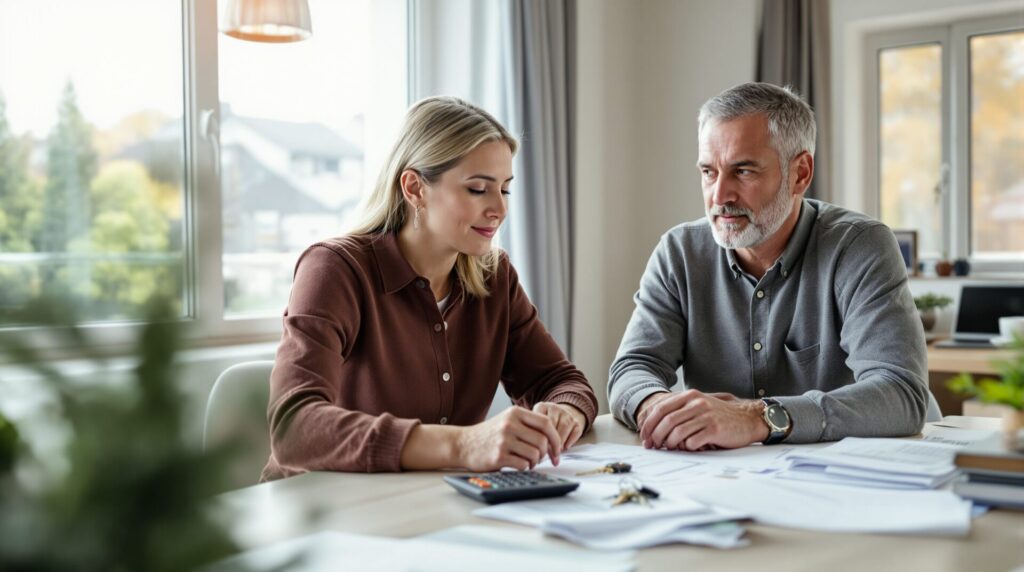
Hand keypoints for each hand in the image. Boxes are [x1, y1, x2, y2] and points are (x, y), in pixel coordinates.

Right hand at [455, 406, 562, 470]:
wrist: (463, 444)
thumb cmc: (489, 434)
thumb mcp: (507, 420)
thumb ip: (528, 424)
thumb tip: (553, 439)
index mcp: (515, 413)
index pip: (546, 423)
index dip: (556, 438)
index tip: (558, 450)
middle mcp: (510, 424)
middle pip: (543, 440)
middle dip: (546, 453)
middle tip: (543, 459)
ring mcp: (504, 440)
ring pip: (535, 454)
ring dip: (535, 462)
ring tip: (529, 462)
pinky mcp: (498, 456)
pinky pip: (523, 464)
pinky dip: (525, 467)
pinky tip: (519, 465)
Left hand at [533, 402, 585, 450]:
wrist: (561, 418)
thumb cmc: (544, 427)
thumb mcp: (537, 427)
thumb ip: (537, 436)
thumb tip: (541, 456)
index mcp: (541, 407)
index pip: (540, 420)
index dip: (539, 436)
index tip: (538, 448)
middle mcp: (554, 407)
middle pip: (552, 424)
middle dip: (549, 441)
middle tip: (547, 452)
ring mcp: (567, 414)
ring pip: (564, 427)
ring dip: (560, 442)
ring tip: (556, 452)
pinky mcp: (577, 422)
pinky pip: (574, 433)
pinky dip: (569, 442)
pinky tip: (564, 448)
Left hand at [637, 389, 768, 450]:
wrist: (747, 419)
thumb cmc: (719, 416)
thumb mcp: (698, 406)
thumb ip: (679, 410)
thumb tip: (653, 425)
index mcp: (689, 396)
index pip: (660, 408)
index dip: (648, 423)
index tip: (644, 435)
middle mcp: (696, 403)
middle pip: (666, 420)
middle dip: (655, 435)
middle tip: (652, 446)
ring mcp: (706, 415)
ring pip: (677, 432)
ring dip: (669, 443)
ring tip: (669, 448)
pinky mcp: (715, 429)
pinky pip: (692, 441)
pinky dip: (686, 447)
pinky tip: (687, 448)